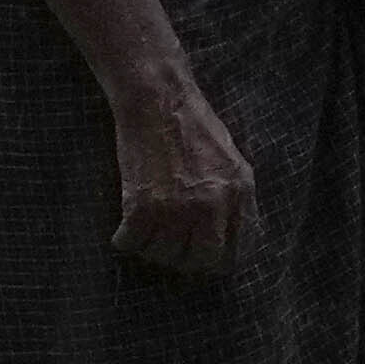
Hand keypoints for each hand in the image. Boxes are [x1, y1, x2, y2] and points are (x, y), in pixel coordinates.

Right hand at [111, 77, 252, 282]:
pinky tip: (129, 224)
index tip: (207, 255)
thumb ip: (238, 200)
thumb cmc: (195, 126)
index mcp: (238, 194)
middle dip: (187, 258)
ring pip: (163, 256)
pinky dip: (125, 238)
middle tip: (174, 244)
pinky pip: (130, 245)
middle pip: (201, 262)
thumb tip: (237, 237)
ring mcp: (176, 210)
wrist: (159, 101)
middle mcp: (211, 207)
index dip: (221, 259)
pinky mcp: (141, 207)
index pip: (239, 251)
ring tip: (151, 226)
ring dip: (153, 246)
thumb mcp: (232, 162)